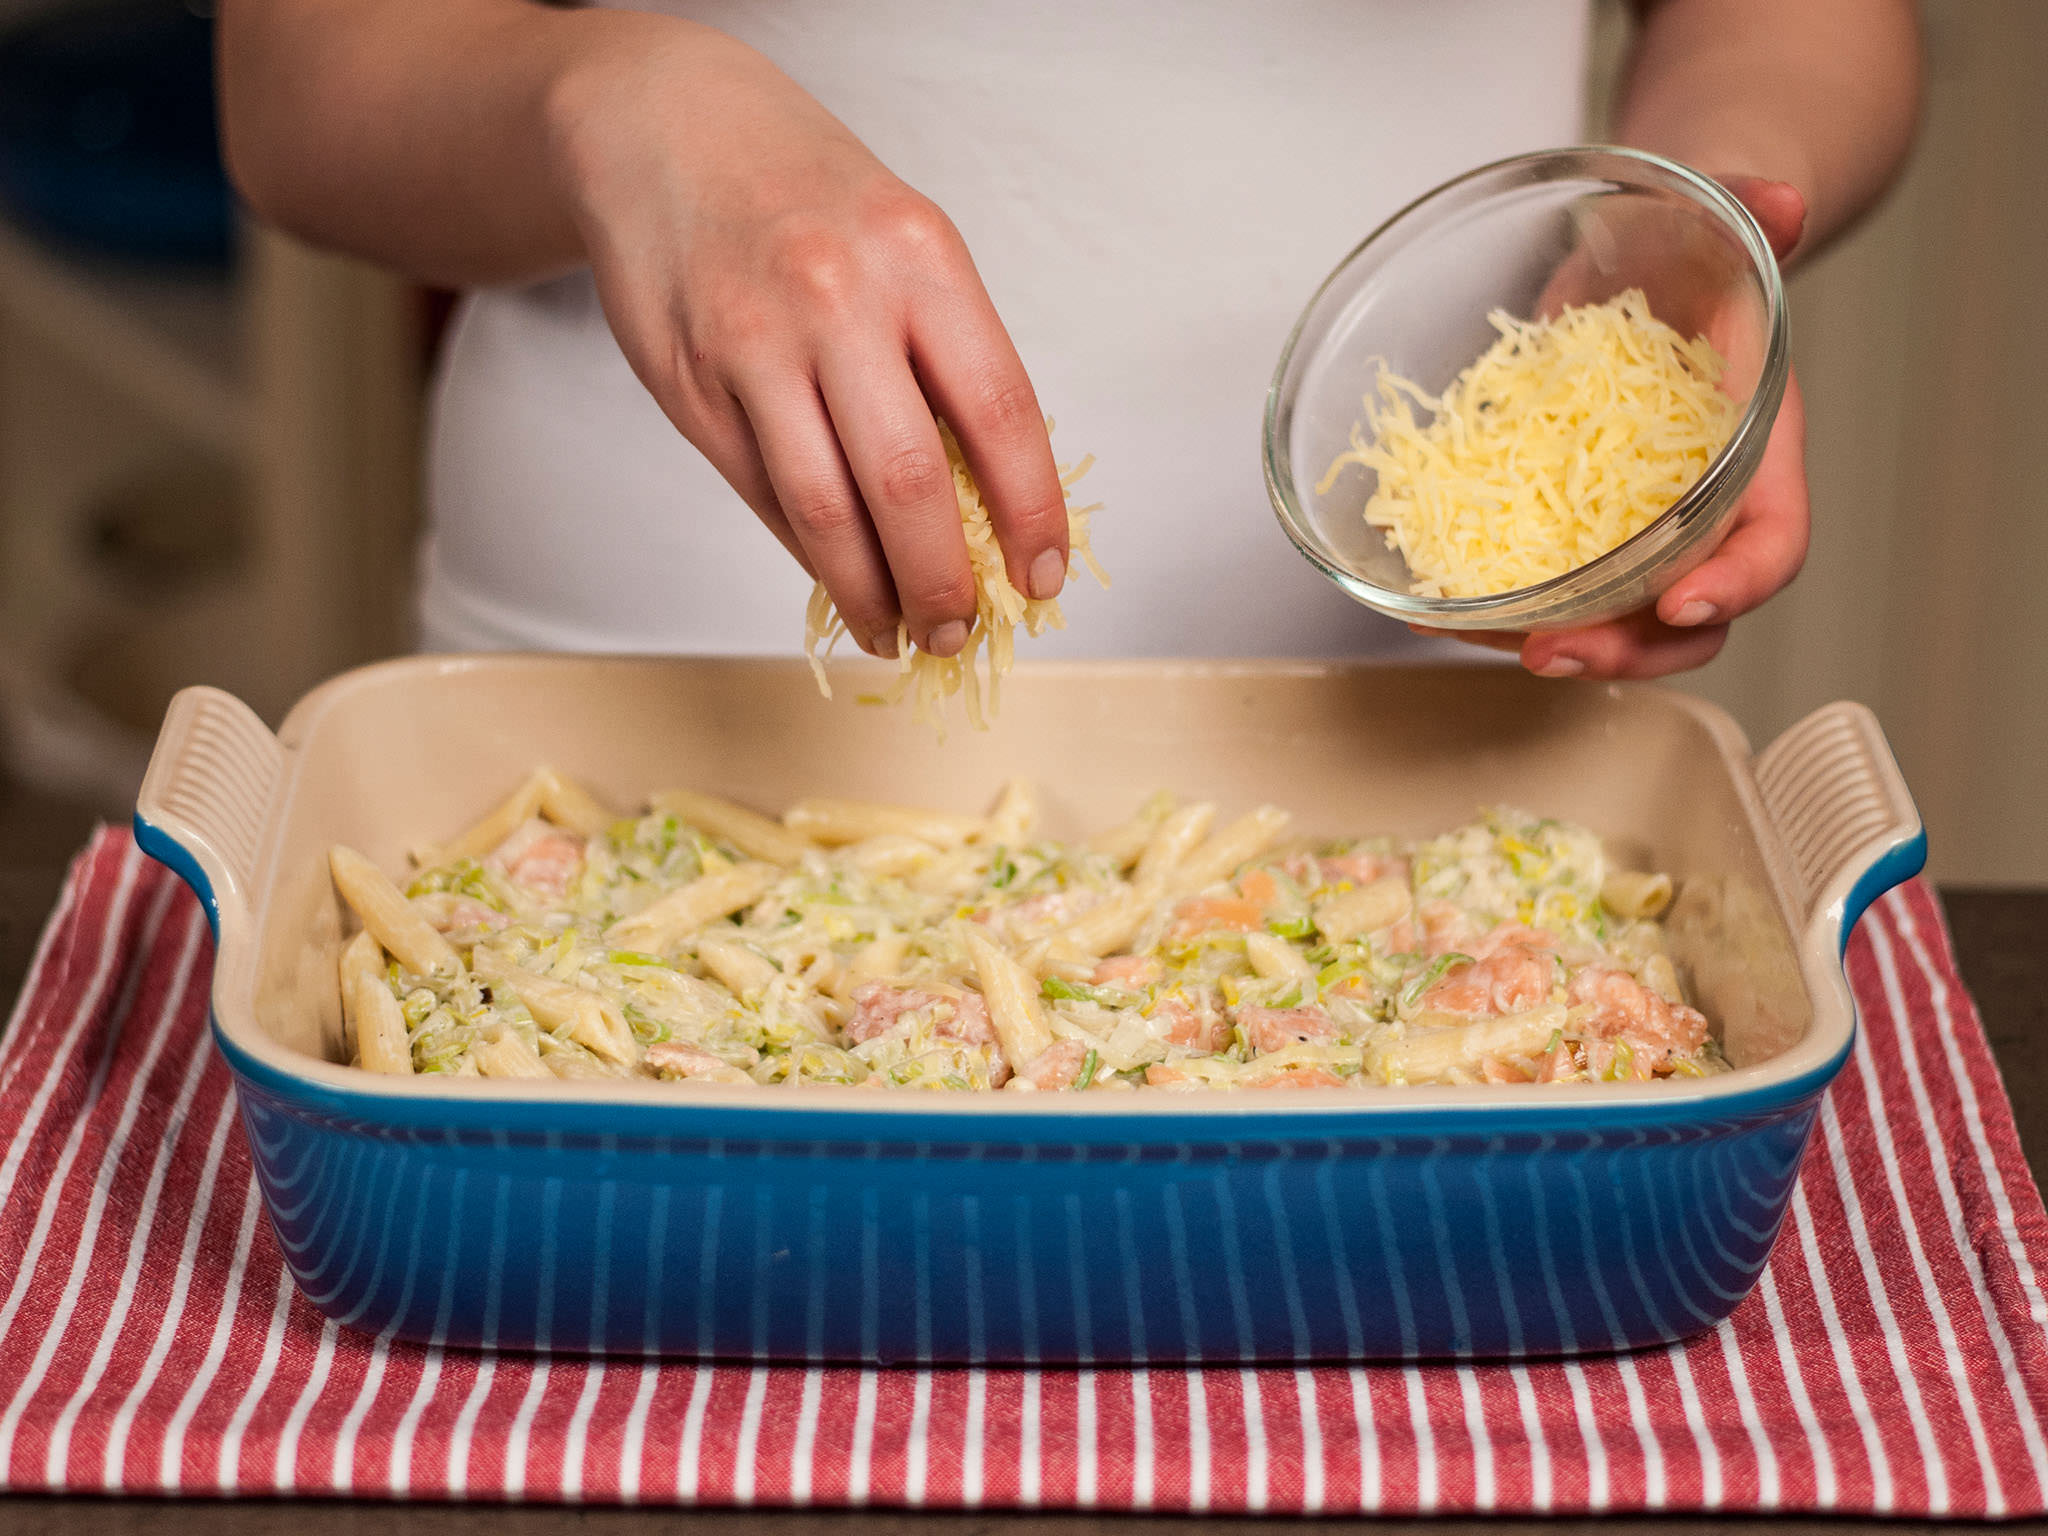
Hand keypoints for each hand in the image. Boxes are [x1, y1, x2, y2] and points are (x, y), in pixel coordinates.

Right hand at [544, 25, 1067, 657]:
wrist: (660, 126)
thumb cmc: (805, 194)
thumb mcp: (905, 240)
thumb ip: (946, 355)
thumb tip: (991, 502)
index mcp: (921, 258)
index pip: (1002, 412)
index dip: (1031, 514)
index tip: (1042, 579)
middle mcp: (838, 297)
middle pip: (910, 483)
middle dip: (944, 583)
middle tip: (960, 632)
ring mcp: (754, 343)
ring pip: (826, 510)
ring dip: (872, 593)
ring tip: (900, 633)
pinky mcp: (689, 384)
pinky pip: (763, 496)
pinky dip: (810, 554)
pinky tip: (842, 581)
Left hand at [1415, 177, 1809, 679]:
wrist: (1649, 267)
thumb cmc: (1695, 256)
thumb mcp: (1721, 226)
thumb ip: (1752, 211)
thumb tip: (1778, 200)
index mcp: (1758, 456)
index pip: (1773, 542)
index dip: (1737, 582)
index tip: (1684, 603)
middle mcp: (1702, 511)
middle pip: (1689, 618)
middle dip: (1628, 650)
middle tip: (1558, 653)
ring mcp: (1636, 531)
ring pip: (1615, 620)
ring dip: (1555, 644)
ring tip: (1486, 641)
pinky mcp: (1572, 528)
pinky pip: (1549, 588)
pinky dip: (1498, 610)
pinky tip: (1436, 611)